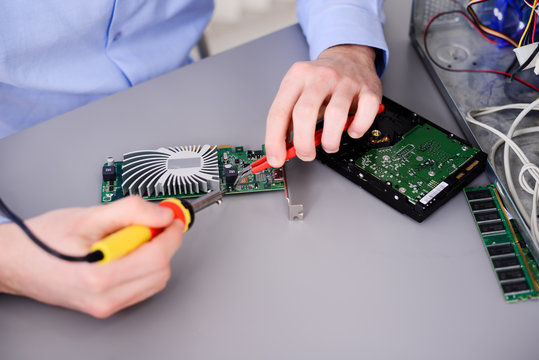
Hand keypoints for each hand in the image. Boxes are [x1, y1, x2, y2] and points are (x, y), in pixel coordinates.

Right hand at [0, 196, 182, 317]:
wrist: (16, 261)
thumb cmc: (42, 241)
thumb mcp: (88, 216)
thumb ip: (130, 211)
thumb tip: (162, 215)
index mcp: (99, 277)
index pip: (157, 256)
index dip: (171, 233)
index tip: (172, 218)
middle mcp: (104, 298)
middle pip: (161, 270)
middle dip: (163, 243)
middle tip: (152, 224)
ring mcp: (106, 306)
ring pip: (155, 281)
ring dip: (154, 256)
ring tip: (131, 238)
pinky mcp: (106, 307)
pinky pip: (142, 288)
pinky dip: (144, 268)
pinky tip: (126, 253)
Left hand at [265, 44, 381, 166]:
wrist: (349, 56)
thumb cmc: (321, 80)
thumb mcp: (298, 91)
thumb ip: (289, 118)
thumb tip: (281, 149)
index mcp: (297, 77)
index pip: (279, 112)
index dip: (274, 140)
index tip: (276, 158)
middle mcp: (320, 76)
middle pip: (305, 113)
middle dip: (303, 143)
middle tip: (306, 154)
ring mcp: (345, 81)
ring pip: (335, 115)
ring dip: (330, 140)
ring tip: (329, 145)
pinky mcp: (368, 88)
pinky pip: (365, 112)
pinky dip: (358, 128)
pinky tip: (352, 131)